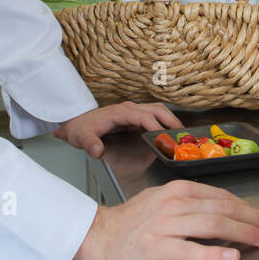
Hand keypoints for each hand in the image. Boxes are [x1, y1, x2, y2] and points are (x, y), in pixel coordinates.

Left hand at [53, 101, 182, 157]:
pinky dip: (165, 121)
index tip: (163, 139)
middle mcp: (130, 109)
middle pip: (157, 109)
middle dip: (171, 121)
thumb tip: (97, 150)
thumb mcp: (81, 137)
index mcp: (120, 113)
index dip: (156, 127)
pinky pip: (154, 115)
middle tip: (181, 135)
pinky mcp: (135, 117)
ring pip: (158, 110)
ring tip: (180, 134)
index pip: (144, 116)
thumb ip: (90, 143)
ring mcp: (133, 111)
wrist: (77, 122)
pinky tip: (170, 132)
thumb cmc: (81, 128)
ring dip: (170, 119)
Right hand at [71, 180, 258, 259]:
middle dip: (253, 219)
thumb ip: (189, 205)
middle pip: (222, 208)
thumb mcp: (161, 203)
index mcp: (177, 189)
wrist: (95, 236)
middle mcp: (173, 202)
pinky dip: (212, 253)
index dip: (248, 208)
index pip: (221, 197)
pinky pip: (189, 249)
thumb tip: (221, 213)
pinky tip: (231, 257)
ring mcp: (163, 224)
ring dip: (242, 233)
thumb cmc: (128, 223)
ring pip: (211, 224)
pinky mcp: (153, 245)